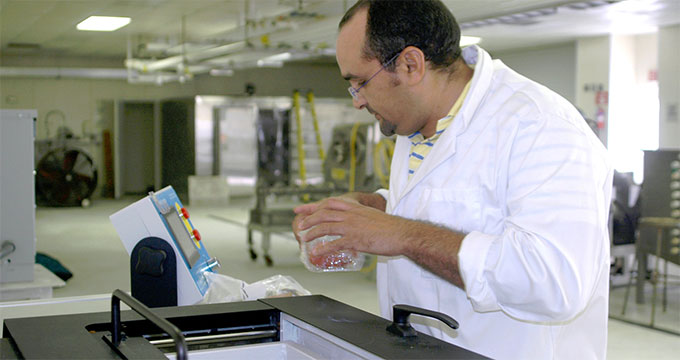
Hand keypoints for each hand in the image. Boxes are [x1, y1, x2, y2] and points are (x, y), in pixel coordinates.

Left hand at [293, 196, 407, 256]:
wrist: (402, 233)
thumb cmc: (390, 227)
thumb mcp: (372, 215)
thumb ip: (359, 217)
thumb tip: (352, 224)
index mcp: (355, 207)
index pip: (329, 202)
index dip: (313, 206)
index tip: (301, 209)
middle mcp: (351, 214)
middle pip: (323, 213)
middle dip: (309, 219)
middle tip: (300, 226)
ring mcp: (352, 227)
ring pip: (326, 227)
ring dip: (312, 233)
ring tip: (304, 239)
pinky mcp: (355, 240)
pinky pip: (334, 244)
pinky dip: (323, 249)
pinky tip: (316, 253)